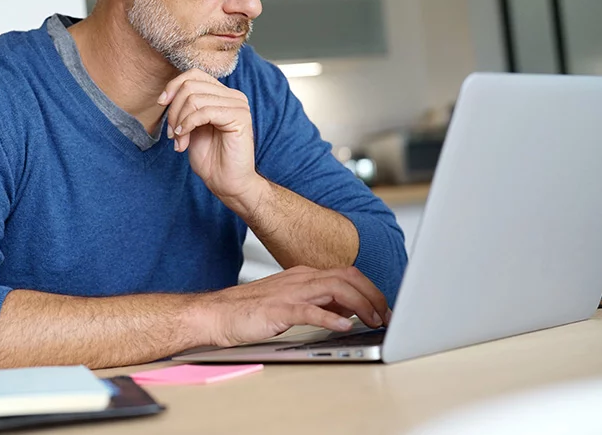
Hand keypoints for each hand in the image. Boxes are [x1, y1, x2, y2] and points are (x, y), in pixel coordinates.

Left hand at [159, 69, 260, 202]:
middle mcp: (233, 96)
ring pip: (194, 98)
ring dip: (179, 121)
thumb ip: (185, 107)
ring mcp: (238, 105)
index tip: (161, 103)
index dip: (173, 86)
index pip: (194, 74)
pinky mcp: (239, 117)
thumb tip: (167, 94)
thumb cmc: (210, 159)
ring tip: (179, 140)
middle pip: (191, 85)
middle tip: (171, 133)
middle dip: (174, 109)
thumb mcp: (191, 127)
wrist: (226, 183)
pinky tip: (184, 140)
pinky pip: (204, 112)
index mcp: (222, 95)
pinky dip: (188, 125)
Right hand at [194, 265, 391, 346]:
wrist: (215, 314)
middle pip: (348, 277)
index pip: (347, 274)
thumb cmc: (249, 310)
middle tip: (386, 316)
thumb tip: (347, 309)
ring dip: (360, 305)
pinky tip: (343, 326)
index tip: (385, 308)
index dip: (371, 290)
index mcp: (304, 276)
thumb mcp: (291, 302)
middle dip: (373, 295)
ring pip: (335, 289)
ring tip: (372, 321)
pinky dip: (330, 318)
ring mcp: (289, 292)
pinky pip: (309, 311)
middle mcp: (300, 279)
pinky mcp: (277, 309)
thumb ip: (318, 302)